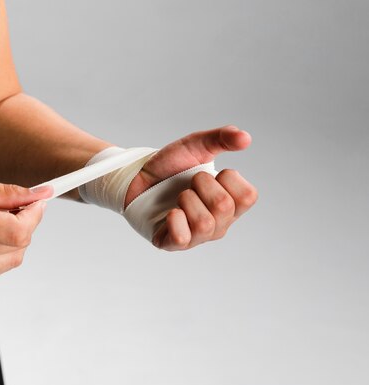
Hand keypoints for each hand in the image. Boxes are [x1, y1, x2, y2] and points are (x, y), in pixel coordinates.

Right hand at [0, 176, 52, 286]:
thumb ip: (7, 193)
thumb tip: (41, 194)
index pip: (19, 231)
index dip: (35, 216)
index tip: (37, 202)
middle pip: (20, 247)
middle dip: (27, 225)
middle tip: (17, 208)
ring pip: (12, 260)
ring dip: (15, 240)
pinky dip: (1, 252)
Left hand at [125, 126, 257, 250]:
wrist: (137, 176)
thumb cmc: (171, 167)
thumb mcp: (196, 146)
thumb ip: (222, 138)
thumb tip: (246, 138)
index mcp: (231, 204)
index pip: (248, 197)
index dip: (227, 178)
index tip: (210, 173)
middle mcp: (219, 224)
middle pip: (223, 207)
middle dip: (200, 185)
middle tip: (187, 184)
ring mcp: (197, 237)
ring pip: (204, 224)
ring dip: (186, 200)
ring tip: (178, 197)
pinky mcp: (173, 244)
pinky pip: (182, 238)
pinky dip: (174, 221)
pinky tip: (170, 212)